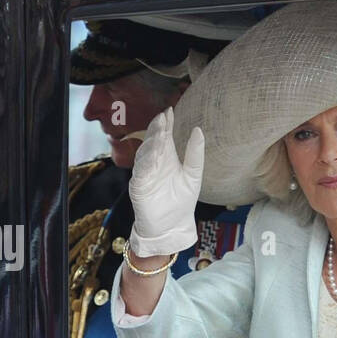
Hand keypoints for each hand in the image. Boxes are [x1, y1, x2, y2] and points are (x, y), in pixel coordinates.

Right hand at [127, 107, 202, 257]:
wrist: (171, 228)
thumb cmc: (181, 203)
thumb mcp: (193, 176)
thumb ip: (195, 154)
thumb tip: (198, 129)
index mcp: (167, 159)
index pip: (165, 137)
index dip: (166, 124)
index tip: (169, 110)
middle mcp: (154, 164)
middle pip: (153, 142)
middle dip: (157, 129)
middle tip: (163, 117)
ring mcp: (145, 174)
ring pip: (145, 154)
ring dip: (152, 143)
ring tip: (160, 132)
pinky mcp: (139, 186)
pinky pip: (141, 171)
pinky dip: (146, 161)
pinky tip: (154, 153)